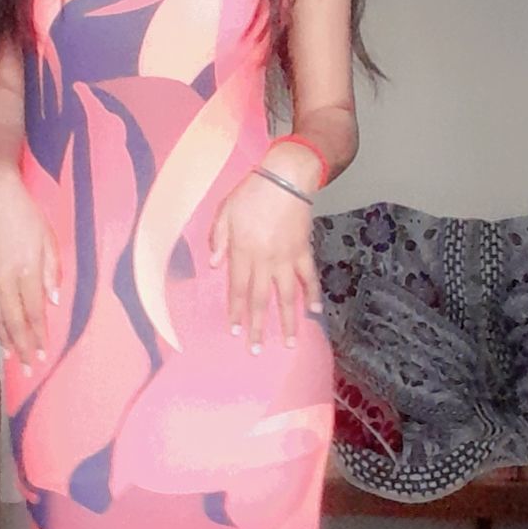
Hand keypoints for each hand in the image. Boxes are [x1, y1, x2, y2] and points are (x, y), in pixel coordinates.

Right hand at [0, 166, 60, 371]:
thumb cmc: (25, 213)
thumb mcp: (48, 239)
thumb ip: (51, 272)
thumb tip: (52, 301)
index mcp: (25, 270)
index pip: (33, 312)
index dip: (38, 336)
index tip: (43, 353)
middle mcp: (3, 278)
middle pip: (12, 321)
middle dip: (21, 346)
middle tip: (27, 366)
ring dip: (3, 338)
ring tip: (10, 356)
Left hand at [208, 171, 323, 351]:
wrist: (286, 178)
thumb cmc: (252, 192)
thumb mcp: (225, 211)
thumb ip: (218, 239)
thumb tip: (213, 265)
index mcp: (244, 251)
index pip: (238, 289)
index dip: (236, 312)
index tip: (235, 333)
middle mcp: (266, 260)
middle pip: (261, 299)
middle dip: (258, 327)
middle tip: (256, 350)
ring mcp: (287, 258)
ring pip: (287, 296)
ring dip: (288, 321)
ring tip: (289, 343)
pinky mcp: (304, 250)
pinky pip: (309, 277)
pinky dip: (313, 295)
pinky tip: (315, 312)